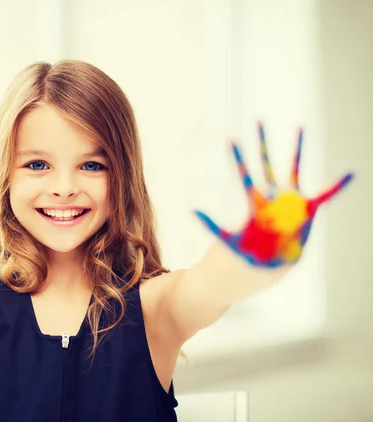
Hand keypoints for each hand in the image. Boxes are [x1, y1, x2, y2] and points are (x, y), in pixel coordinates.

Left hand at [195, 121, 353, 267]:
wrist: (268, 267)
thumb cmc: (246, 254)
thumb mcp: (227, 240)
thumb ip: (210, 224)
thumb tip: (189, 209)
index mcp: (253, 202)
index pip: (244, 173)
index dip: (237, 156)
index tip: (230, 138)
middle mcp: (271, 196)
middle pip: (266, 163)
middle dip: (262, 142)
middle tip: (257, 119)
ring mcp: (289, 201)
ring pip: (293, 168)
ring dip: (296, 149)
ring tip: (299, 126)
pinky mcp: (307, 211)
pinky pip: (326, 195)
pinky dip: (337, 186)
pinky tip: (350, 173)